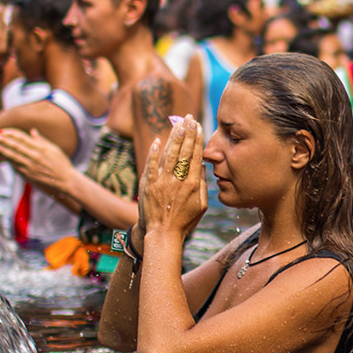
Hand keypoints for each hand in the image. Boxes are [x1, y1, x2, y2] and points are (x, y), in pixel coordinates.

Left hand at [0, 127, 72, 193]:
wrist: (66, 181)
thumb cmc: (62, 164)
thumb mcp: (54, 149)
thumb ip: (41, 140)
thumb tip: (32, 131)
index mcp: (41, 148)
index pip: (21, 137)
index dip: (10, 133)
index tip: (3, 130)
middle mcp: (34, 156)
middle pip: (15, 145)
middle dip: (3, 139)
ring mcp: (30, 167)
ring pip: (13, 156)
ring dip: (3, 150)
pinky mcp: (28, 175)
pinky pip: (16, 166)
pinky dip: (9, 161)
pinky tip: (4, 157)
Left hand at [140, 115, 205, 239]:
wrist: (163, 234)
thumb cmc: (184, 222)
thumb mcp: (201, 206)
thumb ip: (203, 186)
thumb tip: (203, 166)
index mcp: (193, 185)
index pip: (195, 156)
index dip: (197, 140)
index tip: (198, 126)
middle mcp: (178, 181)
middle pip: (184, 152)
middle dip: (187, 133)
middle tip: (189, 118)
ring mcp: (163, 183)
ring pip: (169, 155)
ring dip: (174, 138)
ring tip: (178, 123)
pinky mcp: (149, 186)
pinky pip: (151, 166)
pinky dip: (154, 153)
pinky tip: (158, 140)